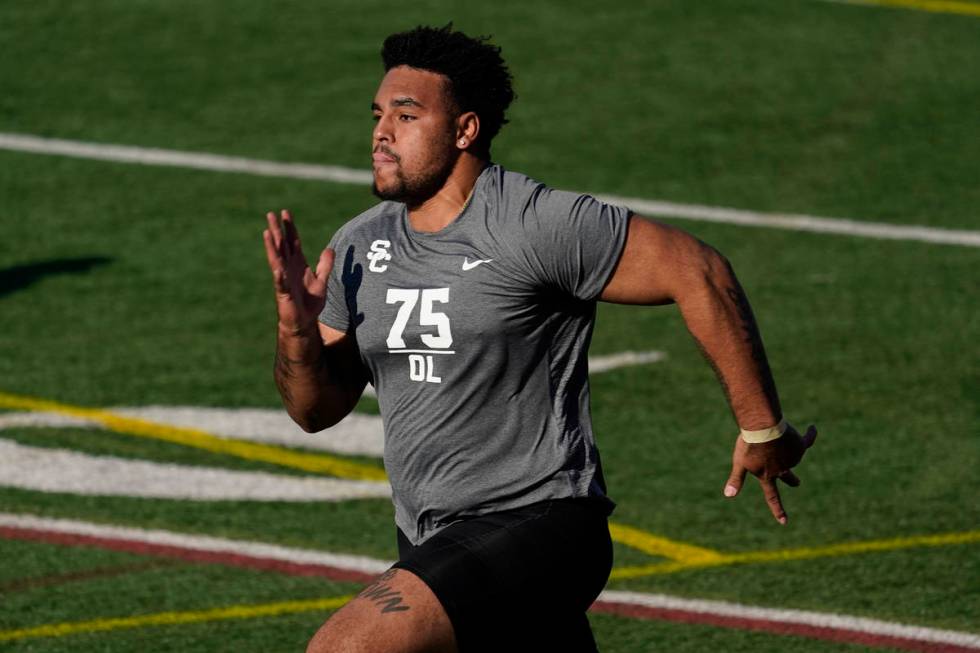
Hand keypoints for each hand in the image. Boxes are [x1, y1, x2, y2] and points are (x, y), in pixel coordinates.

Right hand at [262, 210, 333, 334]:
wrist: (305, 322)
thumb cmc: (310, 302)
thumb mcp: (322, 280)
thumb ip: (325, 265)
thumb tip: (330, 248)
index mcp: (297, 264)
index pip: (292, 241)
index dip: (289, 228)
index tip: (286, 213)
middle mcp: (288, 269)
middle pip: (281, 246)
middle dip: (276, 230)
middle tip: (271, 214)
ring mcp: (284, 280)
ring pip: (276, 260)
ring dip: (271, 246)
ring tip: (267, 233)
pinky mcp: (284, 294)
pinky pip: (280, 283)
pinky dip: (279, 276)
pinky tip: (277, 268)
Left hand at [723, 423, 817, 523]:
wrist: (764, 429)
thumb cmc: (749, 446)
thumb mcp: (740, 462)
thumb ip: (736, 479)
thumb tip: (728, 495)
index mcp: (767, 475)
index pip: (772, 496)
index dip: (777, 510)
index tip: (784, 522)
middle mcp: (782, 470)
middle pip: (789, 478)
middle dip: (793, 481)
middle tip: (797, 483)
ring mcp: (793, 458)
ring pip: (791, 454)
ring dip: (784, 445)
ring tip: (772, 433)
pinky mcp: (800, 446)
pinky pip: (808, 440)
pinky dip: (810, 435)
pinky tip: (812, 428)